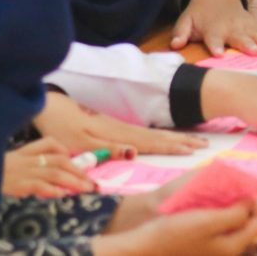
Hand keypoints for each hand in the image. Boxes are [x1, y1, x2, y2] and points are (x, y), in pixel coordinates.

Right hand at [2, 138, 94, 196]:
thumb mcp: (15, 157)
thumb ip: (36, 153)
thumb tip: (61, 158)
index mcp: (26, 149)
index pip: (51, 143)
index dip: (66, 151)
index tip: (79, 163)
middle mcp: (28, 158)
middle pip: (59, 160)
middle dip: (78, 170)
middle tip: (91, 181)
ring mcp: (24, 170)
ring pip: (55, 172)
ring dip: (72, 181)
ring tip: (84, 188)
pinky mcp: (19, 183)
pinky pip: (40, 185)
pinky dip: (53, 189)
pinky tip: (62, 193)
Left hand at [34, 92, 207, 155]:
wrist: (50, 104)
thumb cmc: (62, 127)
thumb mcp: (81, 142)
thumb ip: (108, 148)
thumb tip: (134, 152)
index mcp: (118, 135)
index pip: (151, 143)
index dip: (172, 147)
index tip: (193, 150)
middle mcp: (123, 129)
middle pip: (158, 136)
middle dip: (181, 140)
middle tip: (205, 143)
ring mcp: (120, 125)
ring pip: (153, 133)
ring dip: (175, 137)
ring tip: (194, 139)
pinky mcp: (114, 125)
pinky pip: (145, 132)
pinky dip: (160, 135)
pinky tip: (166, 137)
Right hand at [97, 195, 256, 255]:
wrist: (141, 251)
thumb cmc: (173, 234)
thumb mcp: (208, 221)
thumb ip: (236, 214)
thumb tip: (253, 205)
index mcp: (231, 248)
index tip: (256, 189)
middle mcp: (225, 255)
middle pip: (251, 232)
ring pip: (240, 240)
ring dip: (252, 225)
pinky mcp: (200, 252)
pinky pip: (225, 244)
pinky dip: (236, 233)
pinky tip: (232, 225)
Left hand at [171, 0, 256, 57]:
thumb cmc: (200, 13)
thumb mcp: (186, 20)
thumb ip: (180, 33)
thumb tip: (174, 45)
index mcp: (212, 28)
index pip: (213, 38)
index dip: (215, 45)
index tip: (219, 54)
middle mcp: (230, 26)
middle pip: (238, 36)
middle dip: (246, 44)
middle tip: (254, 53)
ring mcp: (244, 24)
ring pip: (255, 32)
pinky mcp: (253, 22)